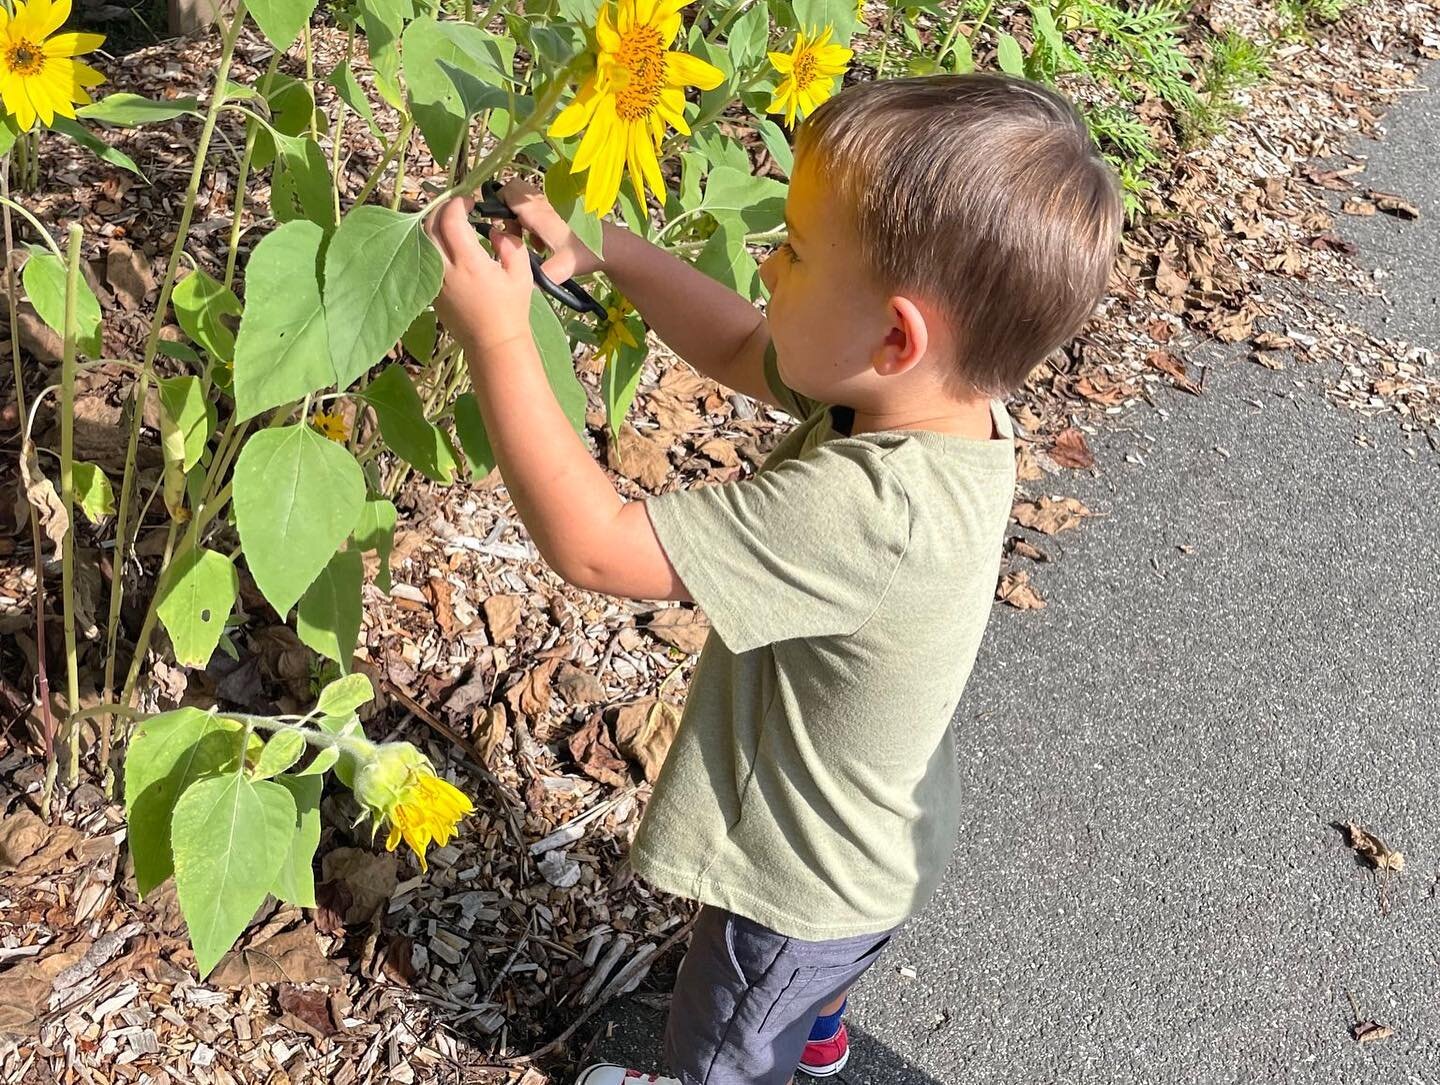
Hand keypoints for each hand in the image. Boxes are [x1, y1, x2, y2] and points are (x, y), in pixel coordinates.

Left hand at [423, 194, 533, 357]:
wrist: (493, 343)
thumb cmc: (511, 309)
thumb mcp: (520, 273)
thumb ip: (509, 244)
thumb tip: (496, 229)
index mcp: (469, 262)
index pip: (450, 220)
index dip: (457, 204)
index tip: (469, 202)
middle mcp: (446, 269)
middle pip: (430, 226)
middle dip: (442, 210)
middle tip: (457, 207)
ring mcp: (435, 281)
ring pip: (422, 242)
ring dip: (433, 226)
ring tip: (449, 223)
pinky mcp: (431, 291)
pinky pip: (424, 259)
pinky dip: (432, 244)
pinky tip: (446, 245)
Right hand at [497, 180, 605, 281]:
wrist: (613, 248)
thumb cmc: (587, 255)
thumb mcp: (564, 268)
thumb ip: (544, 274)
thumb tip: (526, 284)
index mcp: (540, 213)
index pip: (508, 192)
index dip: (497, 204)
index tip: (499, 226)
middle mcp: (544, 204)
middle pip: (514, 192)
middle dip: (505, 210)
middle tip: (512, 234)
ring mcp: (552, 205)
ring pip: (525, 202)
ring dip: (519, 219)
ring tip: (527, 242)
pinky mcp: (559, 212)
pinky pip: (536, 210)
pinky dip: (532, 223)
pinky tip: (541, 244)